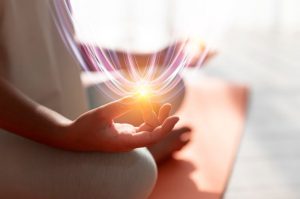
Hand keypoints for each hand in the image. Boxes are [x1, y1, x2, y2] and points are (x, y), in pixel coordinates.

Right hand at [60, 96, 178, 151]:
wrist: (72, 137)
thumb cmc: (85, 127)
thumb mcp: (102, 113)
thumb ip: (122, 104)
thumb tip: (140, 95)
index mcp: (124, 142)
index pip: (151, 138)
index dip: (165, 129)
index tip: (175, 117)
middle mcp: (128, 143)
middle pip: (153, 134)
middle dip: (163, 121)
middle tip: (167, 105)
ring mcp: (128, 139)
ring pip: (148, 131)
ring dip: (157, 119)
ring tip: (165, 105)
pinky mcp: (125, 134)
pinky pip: (142, 127)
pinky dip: (148, 118)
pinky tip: (150, 107)